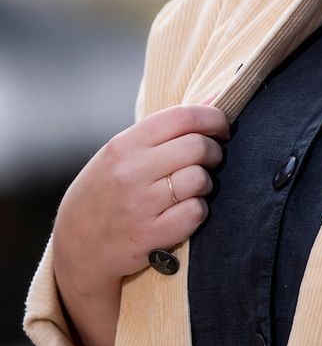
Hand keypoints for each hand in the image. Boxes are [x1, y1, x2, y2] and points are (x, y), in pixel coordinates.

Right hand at [53, 104, 227, 297]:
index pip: (182, 117)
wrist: (74, 248)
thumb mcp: (121, 154)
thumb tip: (217, 98)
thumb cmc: (105, 192)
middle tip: (210, 160)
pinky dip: (197, 211)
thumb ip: (165, 129)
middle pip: (198, 147)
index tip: (222, 127)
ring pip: (200, 179)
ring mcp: (139, 205)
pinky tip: (182, 212)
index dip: (213, 118)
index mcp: (123, 146)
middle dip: (214, 152)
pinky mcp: (149, 235)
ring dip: (205, 184)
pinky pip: (196, 212)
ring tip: (191, 189)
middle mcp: (130, 172)